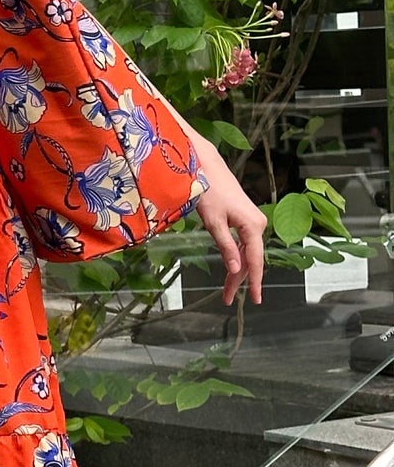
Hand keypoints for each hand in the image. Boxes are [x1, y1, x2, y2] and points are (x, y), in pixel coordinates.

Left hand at [191, 138, 265, 306]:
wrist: (207, 167)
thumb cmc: (208, 191)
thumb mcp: (213, 223)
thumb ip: (225, 247)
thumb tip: (235, 269)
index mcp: (253, 226)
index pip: (255, 260)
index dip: (253, 281)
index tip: (254, 299)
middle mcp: (258, 224)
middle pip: (251, 258)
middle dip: (239, 280)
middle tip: (226, 299)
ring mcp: (253, 221)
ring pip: (247, 252)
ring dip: (236, 270)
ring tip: (226, 290)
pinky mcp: (245, 218)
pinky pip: (244, 243)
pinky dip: (236, 256)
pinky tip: (231, 268)